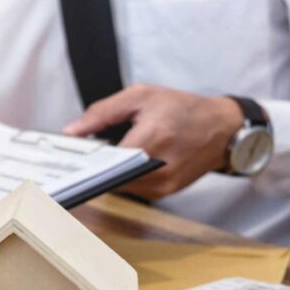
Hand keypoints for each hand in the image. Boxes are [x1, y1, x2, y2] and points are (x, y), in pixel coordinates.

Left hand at [64, 84, 242, 200]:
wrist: (222, 128)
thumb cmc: (184, 108)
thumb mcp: (140, 96)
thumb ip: (102, 112)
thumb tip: (72, 131)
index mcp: (153, 138)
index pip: (107, 159)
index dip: (84, 159)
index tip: (66, 159)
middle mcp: (159, 167)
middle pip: (110, 175)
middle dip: (93, 166)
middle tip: (80, 157)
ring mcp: (163, 184)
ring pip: (119, 185)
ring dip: (108, 173)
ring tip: (103, 157)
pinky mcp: (165, 193)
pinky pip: (133, 190)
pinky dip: (123, 178)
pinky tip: (122, 164)